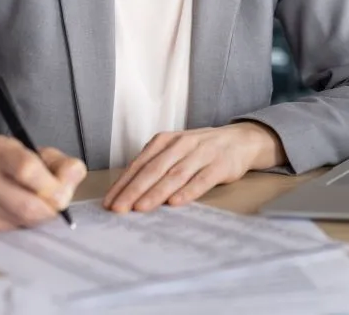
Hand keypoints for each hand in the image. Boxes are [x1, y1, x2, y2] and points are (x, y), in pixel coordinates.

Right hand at [0, 136, 86, 230]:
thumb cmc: (7, 164)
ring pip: (21, 223)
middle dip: (50, 210)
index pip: (28, 168)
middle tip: (56, 207)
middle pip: (27, 205)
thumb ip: (60, 164)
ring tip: (36, 208)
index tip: (64, 193)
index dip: (52, 186)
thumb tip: (74, 176)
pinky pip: (9, 231)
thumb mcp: (34, 153)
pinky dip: (22, 226)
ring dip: (38, 220)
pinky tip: (17, 215)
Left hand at [102, 123, 284, 212]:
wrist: (240, 140)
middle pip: (153, 170)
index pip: (139, 164)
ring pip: (174, 175)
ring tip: (141, 208)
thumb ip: (155, 165)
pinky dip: (188, 192)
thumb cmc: (200, 150)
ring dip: (156, 192)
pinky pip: (201, 180)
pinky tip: (175, 203)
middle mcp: (181, 145)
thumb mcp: (175, 150)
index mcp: (166, 140)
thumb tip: (127, 191)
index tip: (109, 202)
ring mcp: (201, 154)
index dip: (123, 183)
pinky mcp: (220, 165)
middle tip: (119, 209)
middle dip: (133, 190)